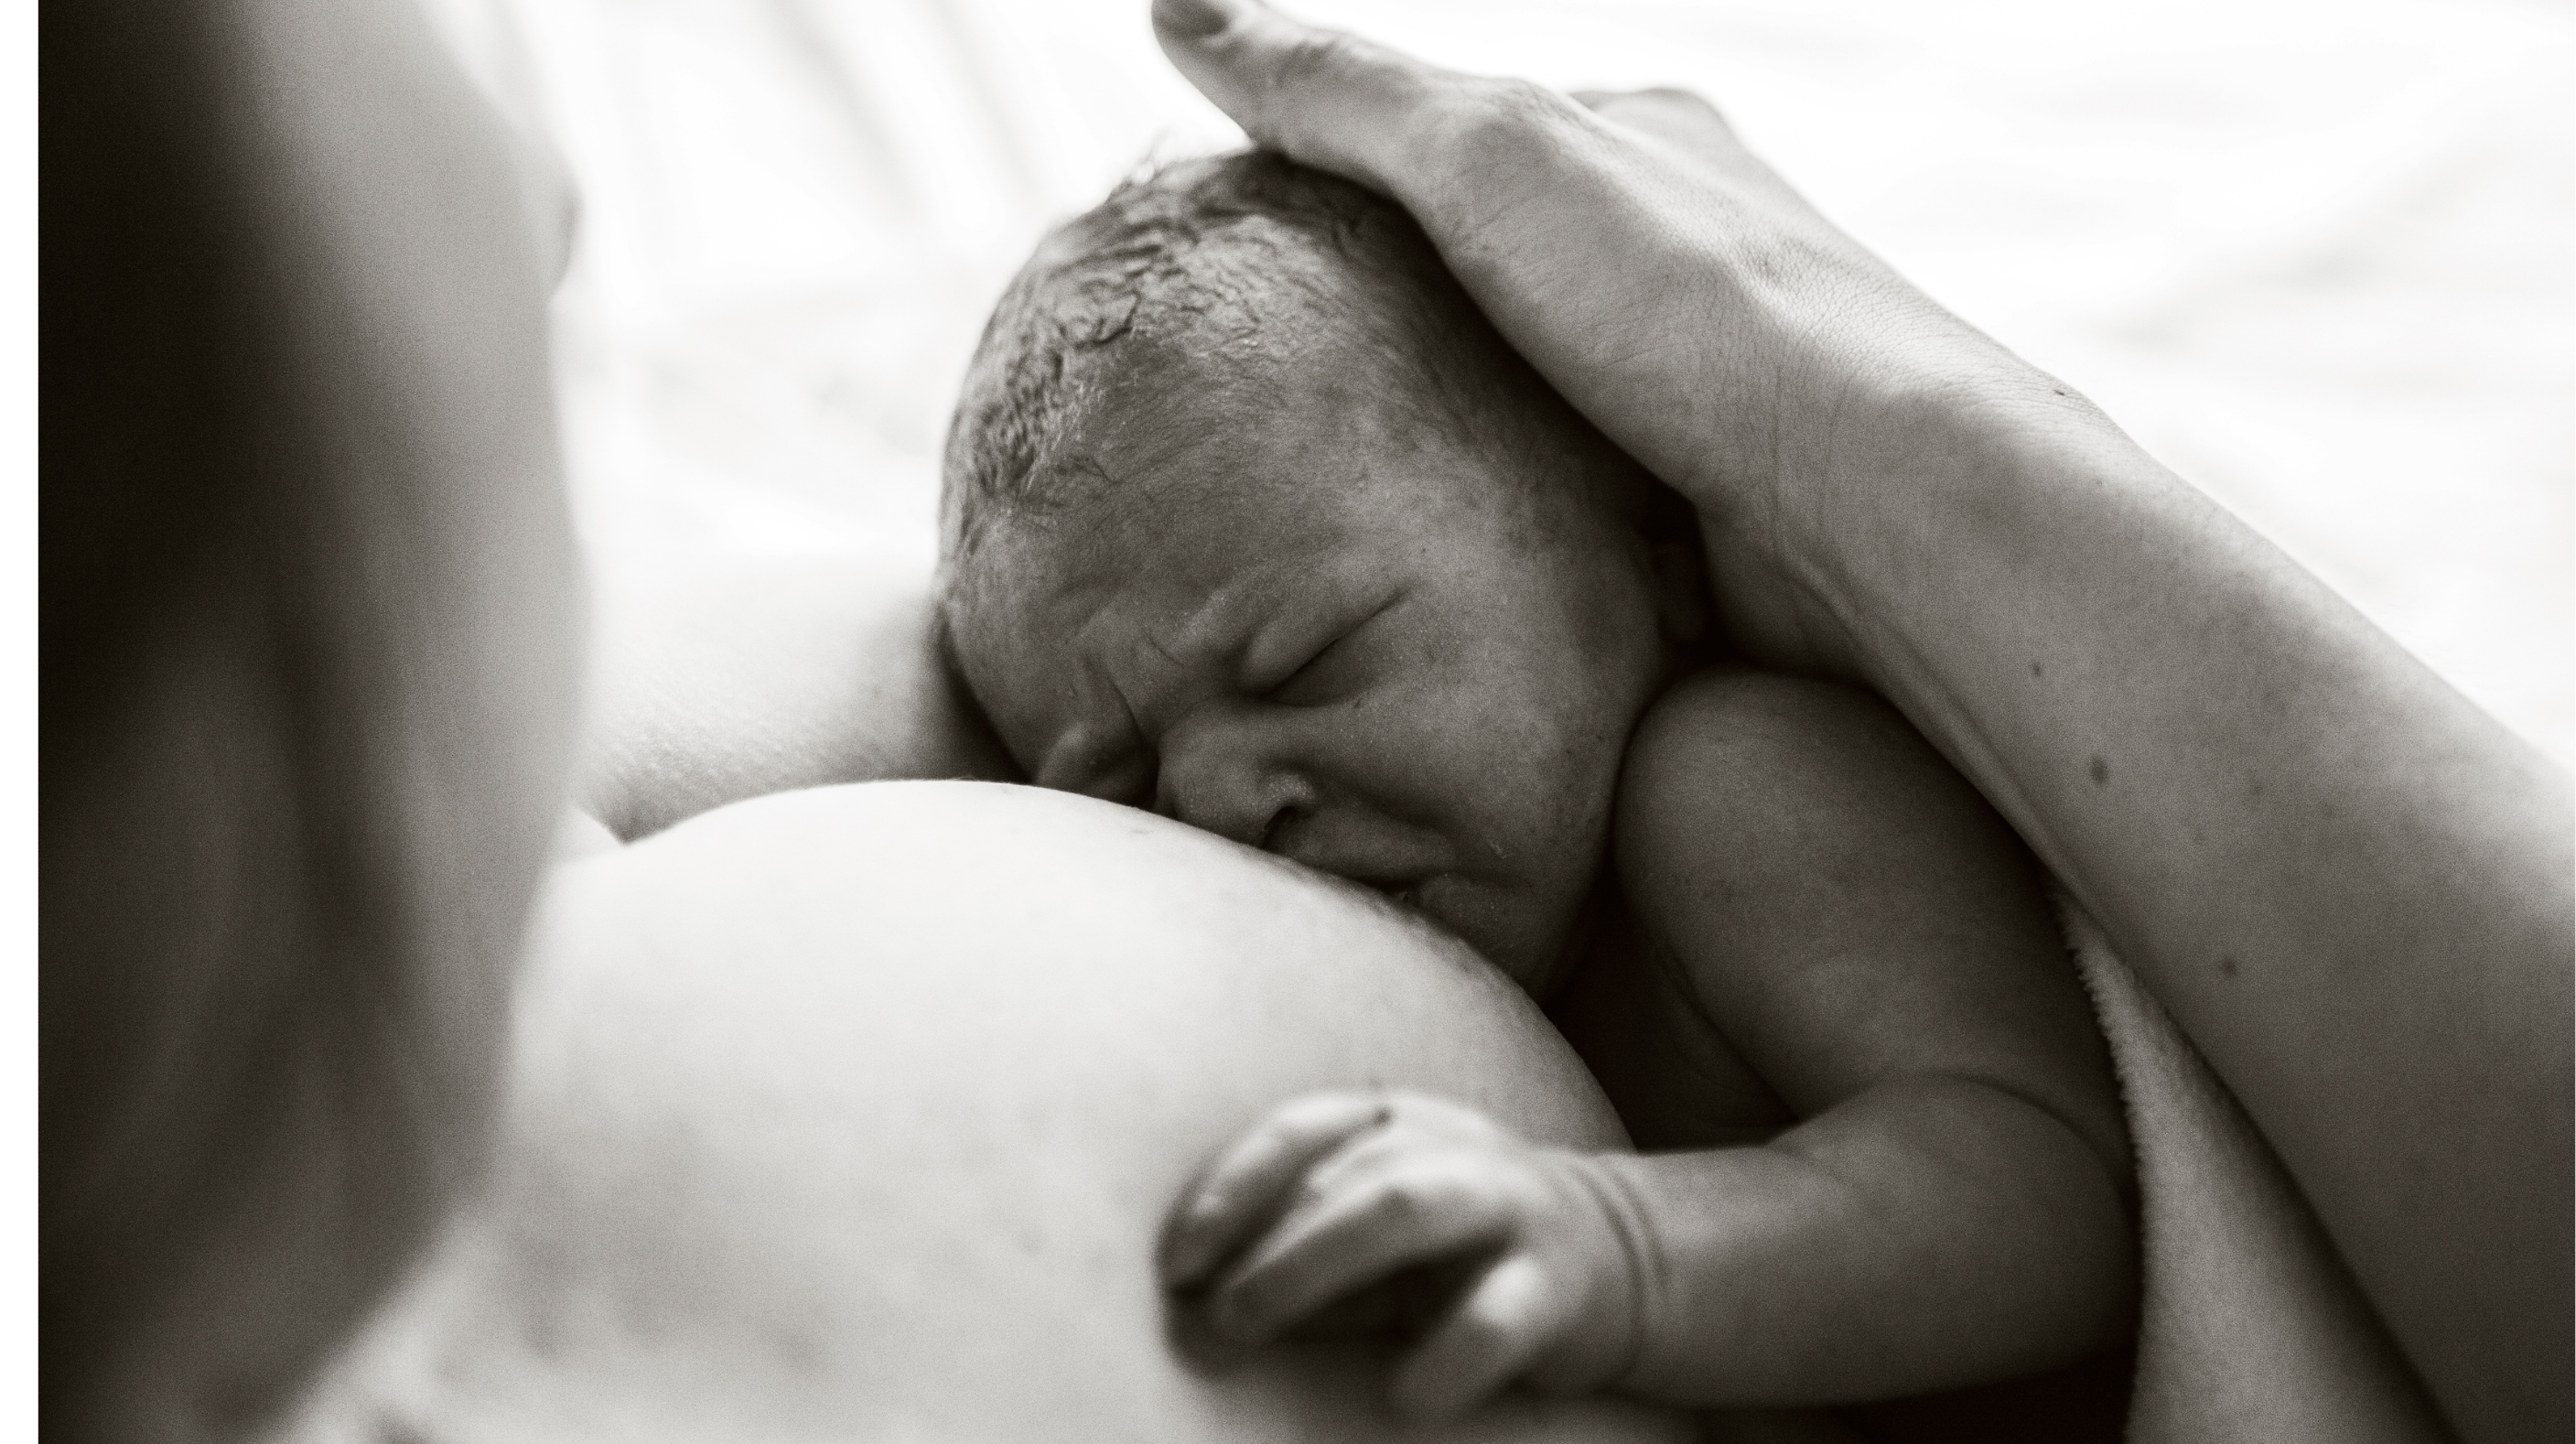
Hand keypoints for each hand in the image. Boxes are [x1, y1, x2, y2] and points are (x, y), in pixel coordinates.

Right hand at [1147, 0, 2064, 676]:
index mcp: (1635, 141)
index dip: (1332, 172)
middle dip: (1385, 311)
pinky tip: (1434, 545)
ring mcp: (1690, 385)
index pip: (1452, 133)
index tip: (1230, 237)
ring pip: (1523, 391)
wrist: (1868, 506)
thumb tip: (1170, 10)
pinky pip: (1561, 495)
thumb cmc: (1692, 309)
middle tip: (1264, 372)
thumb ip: (1338, 90)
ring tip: (1324, 470)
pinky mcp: (1696, 504)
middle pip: (1489, 269)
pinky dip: (1493, 508)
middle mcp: (1675, 253)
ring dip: (1438, 423)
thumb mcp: (1488, 155)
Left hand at [1159, 1089, 1650, 1421]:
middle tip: (1205, 1313)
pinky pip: (1499, 1311)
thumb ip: (1298, 1263)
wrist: (1623, 1260)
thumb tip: (1197, 1313)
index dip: (1229, 1185)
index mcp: (1397, 1124)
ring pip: (1403, 1208)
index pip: (1300, 1130)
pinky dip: (1447, 1353)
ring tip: (1248, 1326)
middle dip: (1258, 1238)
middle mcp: (1448, 1146)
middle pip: (1340, 1169)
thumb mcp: (1374, 1250)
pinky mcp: (1560, 1282)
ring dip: (1310, 1265)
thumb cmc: (1460, 1255)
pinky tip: (1404, 1397)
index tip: (1174, 1261)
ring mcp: (1507, 1205)